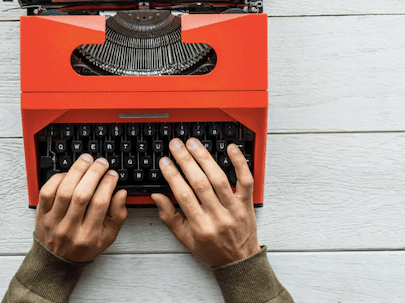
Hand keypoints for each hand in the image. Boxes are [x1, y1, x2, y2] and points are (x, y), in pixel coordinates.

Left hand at [35, 154, 127, 261]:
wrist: (57, 261)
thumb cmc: (84, 246)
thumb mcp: (108, 236)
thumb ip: (118, 215)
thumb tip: (121, 193)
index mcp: (89, 235)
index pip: (100, 203)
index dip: (108, 184)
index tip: (112, 174)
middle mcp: (70, 229)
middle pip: (82, 195)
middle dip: (93, 173)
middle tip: (101, 163)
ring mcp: (53, 221)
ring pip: (64, 191)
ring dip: (76, 171)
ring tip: (86, 160)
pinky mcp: (41, 215)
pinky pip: (46, 192)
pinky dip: (57, 178)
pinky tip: (68, 173)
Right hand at [151, 138, 260, 266]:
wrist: (240, 262)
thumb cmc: (211, 249)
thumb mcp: (185, 239)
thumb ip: (169, 217)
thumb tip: (157, 196)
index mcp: (201, 226)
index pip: (184, 196)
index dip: (173, 176)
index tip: (164, 161)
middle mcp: (218, 216)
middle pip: (200, 183)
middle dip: (186, 161)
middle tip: (176, 145)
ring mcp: (234, 208)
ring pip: (219, 179)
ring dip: (205, 158)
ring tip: (193, 143)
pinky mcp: (247, 203)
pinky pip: (246, 180)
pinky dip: (240, 163)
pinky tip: (230, 149)